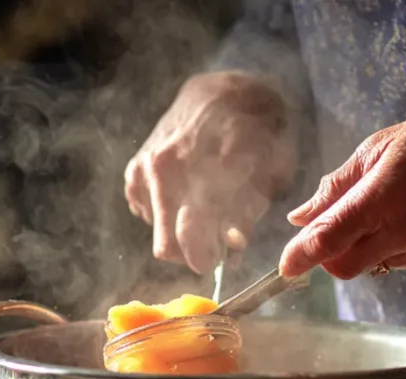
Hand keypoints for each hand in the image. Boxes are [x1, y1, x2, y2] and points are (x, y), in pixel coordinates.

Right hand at [124, 71, 296, 273]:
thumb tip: (232, 246)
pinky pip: (146, 213)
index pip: (190, 236)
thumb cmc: (259, 132)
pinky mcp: (134, 170)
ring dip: (177, 230)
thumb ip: (250, 212)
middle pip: (167, 246)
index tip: (215, 260)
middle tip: (210, 241)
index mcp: (204, 169)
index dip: (203, 259)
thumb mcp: (271, 170)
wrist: (226, 89)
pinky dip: (165, 212)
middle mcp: (167, 171)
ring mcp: (146, 169)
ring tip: (200, 207)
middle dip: (190, 252)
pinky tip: (183, 192)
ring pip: (156, 232)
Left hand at [278, 107, 405, 278]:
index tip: (285, 266)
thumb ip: (338, 186)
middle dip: (330, 255)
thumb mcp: (382, 147)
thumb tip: (300, 216)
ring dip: (368, 246)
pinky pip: (402, 264)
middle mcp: (404, 231)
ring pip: (374, 265)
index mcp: (384, 196)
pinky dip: (397, 247)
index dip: (301, 256)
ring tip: (396, 208)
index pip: (329, 239)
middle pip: (344, 267)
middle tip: (337, 230)